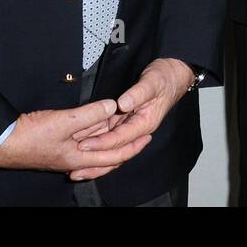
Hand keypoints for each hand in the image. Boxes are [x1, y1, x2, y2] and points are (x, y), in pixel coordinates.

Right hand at [0, 99, 151, 174]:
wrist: (1, 142)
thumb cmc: (29, 136)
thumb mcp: (64, 122)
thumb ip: (90, 114)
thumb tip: (114, 106)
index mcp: (80, 158)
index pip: (115, 156)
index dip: (133, 146)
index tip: (148, 135)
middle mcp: (76, 157)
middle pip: (107, 149)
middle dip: (124, 139)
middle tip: (141, 127)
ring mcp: (67, 150)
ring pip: (95, 141)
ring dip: (110, 131)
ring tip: (126, 120)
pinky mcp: (58, 142)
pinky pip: (83, 136)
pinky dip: (95, 128)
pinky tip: (100, 118)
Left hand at [68, 58, 194, 180]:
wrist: (172, 75)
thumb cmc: (163, 78)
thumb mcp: (151, 83)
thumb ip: (137, 94)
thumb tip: (122, 104)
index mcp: (145, 123)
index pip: (120, 138)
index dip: (101, 143)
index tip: (84, 145)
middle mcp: (137, 129)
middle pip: (115, 150)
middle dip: (95, 161)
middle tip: (74, 169)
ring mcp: (130, 127)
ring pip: (111, 147)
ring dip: (94, 158)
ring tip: (75, 171)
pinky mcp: (125, 122)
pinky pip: (109, 137)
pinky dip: (96, 145)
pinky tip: (83, 149)